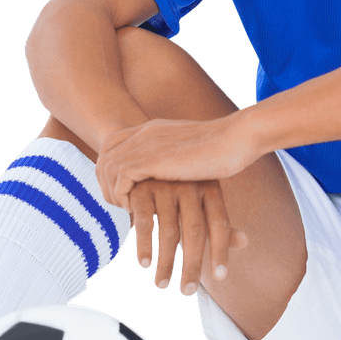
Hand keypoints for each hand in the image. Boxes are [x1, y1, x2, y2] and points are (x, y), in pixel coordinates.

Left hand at [96, 114, 259, 204]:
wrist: (236, 138)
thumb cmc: (224, 148)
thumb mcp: (190, 148)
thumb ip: (175, 155)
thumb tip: (173, 169)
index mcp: (152, 128)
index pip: (112, 144)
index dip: (110, 168)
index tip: (122, 190)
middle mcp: (145, 133)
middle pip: (104, 156)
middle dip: (105, 183)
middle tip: (120, 205)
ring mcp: (147, 143)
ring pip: (108, 168)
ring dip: (112, 193)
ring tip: (127, 210)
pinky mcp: (152, 159)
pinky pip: (121, 179)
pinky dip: (123, 196)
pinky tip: (137, 209)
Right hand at [125, 178, 247, 295]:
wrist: (144, 162)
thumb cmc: (179, 191)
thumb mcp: (201, 203)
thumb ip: (219, 224)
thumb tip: (245, 242)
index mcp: (209, 188)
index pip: (220, 224)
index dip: (221, 251)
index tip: (221, 278)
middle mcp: (189, 185)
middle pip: (195, 232)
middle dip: (192, 265)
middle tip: (188, 291)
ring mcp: (164, 185)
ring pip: (168, 231)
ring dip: (165, 262)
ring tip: (162, 284)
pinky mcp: (141, 189)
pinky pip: (144, 222)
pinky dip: (143, 245)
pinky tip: (144, 263)